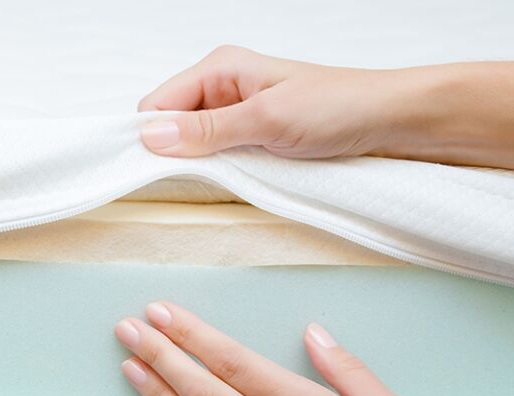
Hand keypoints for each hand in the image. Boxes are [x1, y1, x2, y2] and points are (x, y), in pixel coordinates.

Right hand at [138, 46, 513, 168]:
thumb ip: (207, 130)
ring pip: (190, 144)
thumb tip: (149, 137)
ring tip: (222, 177)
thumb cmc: (338, 108)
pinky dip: (217, 171)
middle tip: (195, 179)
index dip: (149, 138)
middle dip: (173, 154)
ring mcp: (235, 113)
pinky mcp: (250, 136)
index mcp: (219, 68)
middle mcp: (222, 87)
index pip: (155, 105)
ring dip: (198, 166)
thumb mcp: (266, 120)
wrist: (392, 123)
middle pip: (168, 126)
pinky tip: (232, 180)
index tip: (153, 172)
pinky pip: (214, 156)